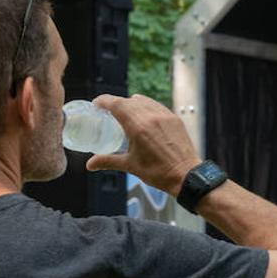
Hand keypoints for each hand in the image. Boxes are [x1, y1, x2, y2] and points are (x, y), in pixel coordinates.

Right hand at [85, 94, 199, 193]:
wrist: (186, 176)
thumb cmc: (158, 172)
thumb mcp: (130, 166)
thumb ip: (108, 161)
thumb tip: (89, 165)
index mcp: (138, 126)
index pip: (116, 104)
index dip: (104, 101)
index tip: (96, 104)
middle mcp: (151, 116)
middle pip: (128, 101)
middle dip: (116, 103)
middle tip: (108, 111)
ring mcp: (164, 116)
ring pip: (143, 101)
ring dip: (131, 103)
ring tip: (125, 113)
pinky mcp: (174, 118)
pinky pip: (157, 106)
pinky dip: (147, 107)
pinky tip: (144, 116)